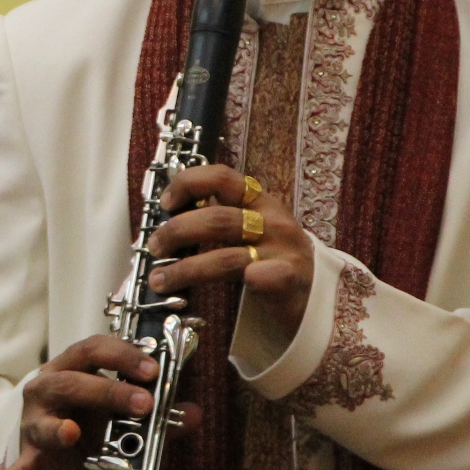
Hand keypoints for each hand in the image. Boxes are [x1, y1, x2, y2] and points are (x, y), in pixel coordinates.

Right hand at [0, 334, 198, 469]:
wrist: (58, 448)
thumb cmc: (91, 419)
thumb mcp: (123, 412)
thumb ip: (160, 414)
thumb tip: (194, 413)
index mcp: (72, 368)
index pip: (92, 349)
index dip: (122, 355)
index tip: (153, 369)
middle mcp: (48, 389)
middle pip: (72, 382)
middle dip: (108, 390)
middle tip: (143, 403)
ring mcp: (35, 423)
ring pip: (46, 422)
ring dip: (60, 429)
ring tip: (71, 434)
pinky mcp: (30, 458)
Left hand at [150, 164, 312, 338]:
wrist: (316, 291)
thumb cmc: (272, 257)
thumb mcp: (249, 227)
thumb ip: (218, 215)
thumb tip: (168, 213)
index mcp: (257, 200)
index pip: (221, 178)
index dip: (188, 184)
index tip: (165, 203)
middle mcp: (270, 221)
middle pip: (216, 220)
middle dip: (177, 233)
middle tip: (154, 247)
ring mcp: (281, 251)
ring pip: (226, 256)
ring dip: (186, 269)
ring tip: (160, 280)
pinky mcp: (290, 280)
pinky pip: (267, 275)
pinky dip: (254, 276)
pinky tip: (243, 281)